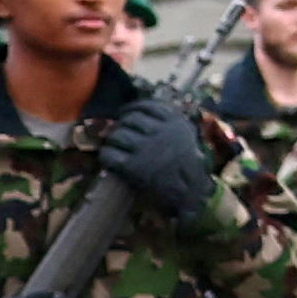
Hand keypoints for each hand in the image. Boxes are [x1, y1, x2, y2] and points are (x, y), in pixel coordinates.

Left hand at [95, 89, 216, 225]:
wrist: (190, 191)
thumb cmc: (188, 164)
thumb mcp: (187, 135)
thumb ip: (171, 122)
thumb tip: (147, 112)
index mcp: (174, 121)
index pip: (146, 106)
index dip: (132, 108)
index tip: (125, 112)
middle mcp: (159, 131)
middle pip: (129, 119)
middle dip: (121, 125)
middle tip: (119, 132)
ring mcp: (144, 148)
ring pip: (116, 135)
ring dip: (112, 140)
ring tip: (113, 145)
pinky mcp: (132, 167)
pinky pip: (109, 154)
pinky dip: (106, 155)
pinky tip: (109, 159)